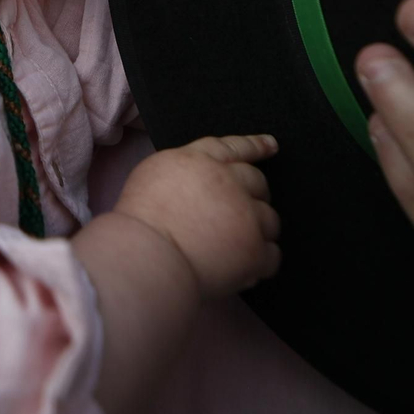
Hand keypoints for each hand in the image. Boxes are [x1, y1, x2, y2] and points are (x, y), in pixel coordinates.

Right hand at [114, 134, 280, 296]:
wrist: (148, 258)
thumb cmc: (141, 222)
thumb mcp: (154, 174)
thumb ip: (186, 170)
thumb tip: (205, 179)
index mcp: (200, 161)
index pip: (233, 147)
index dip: (254, 146)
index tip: (271, 145)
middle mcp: (229, 182)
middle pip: (257, 181)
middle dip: (255, 195)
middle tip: (241, 213)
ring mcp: (246, 216)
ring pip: (270, 219)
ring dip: (257, 231)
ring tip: (234, 247)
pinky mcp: (254, 250)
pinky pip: (272, 255)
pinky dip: (259, 263)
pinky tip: (243, 268)